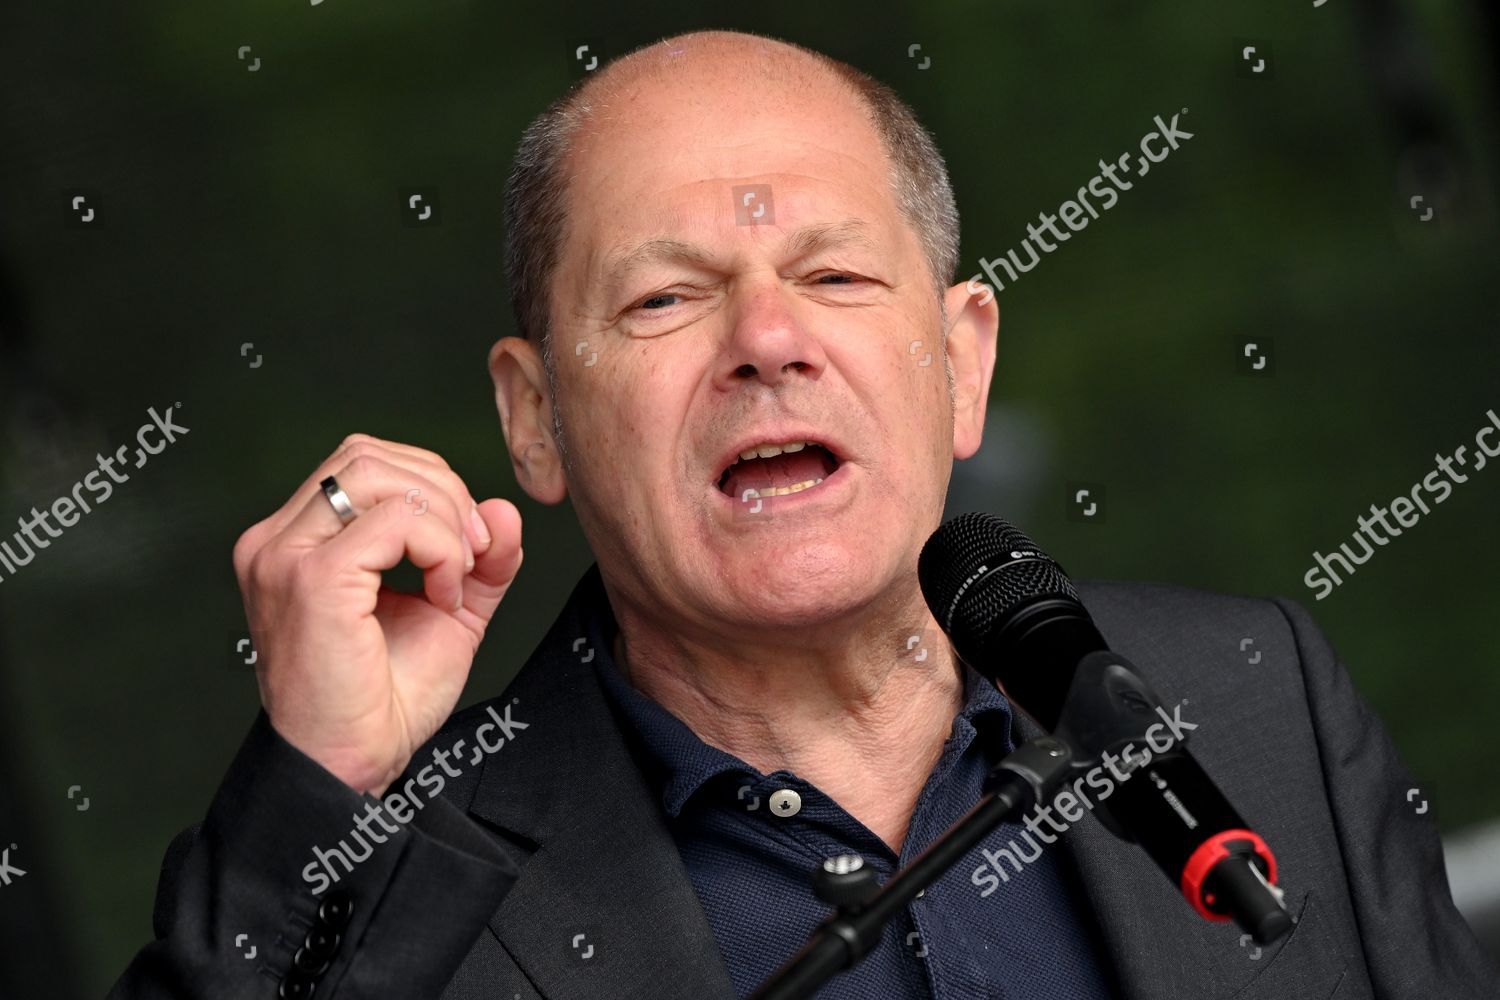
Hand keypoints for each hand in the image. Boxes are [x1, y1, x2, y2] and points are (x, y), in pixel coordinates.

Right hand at [232, 434, 523, 793]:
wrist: (352, 767)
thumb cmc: (384, 701)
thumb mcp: (449, 613)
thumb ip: (479, 560)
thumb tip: (503, 509)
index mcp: (297, 540)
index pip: (365, 462)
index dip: (432, 487)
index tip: (471, 548)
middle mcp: (278, 540)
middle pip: (369, 455)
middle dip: (443, 491)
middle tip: (475, 554)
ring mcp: (287, 556)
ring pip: (378, 475)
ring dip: (443, 517)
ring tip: (459, 575)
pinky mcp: (312, 580)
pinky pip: (395, 521)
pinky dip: (439, 548)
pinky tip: (445, 596)